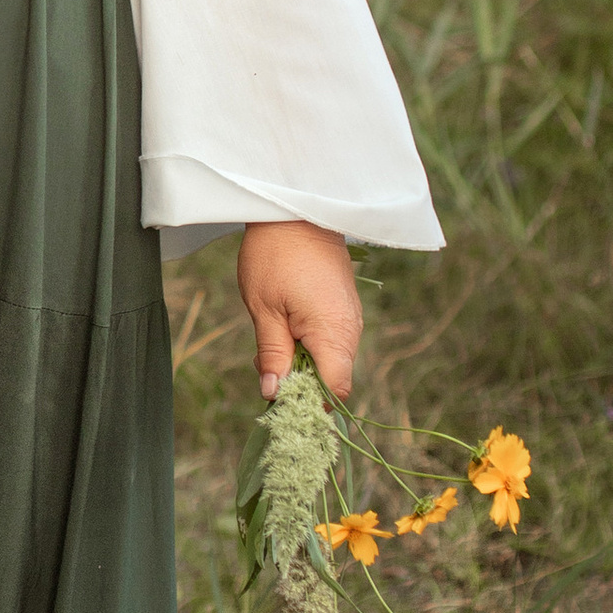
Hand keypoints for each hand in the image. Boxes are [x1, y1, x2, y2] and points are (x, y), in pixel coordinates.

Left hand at [239, 219, 359, 403]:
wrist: (294, 210)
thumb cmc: (274, 256)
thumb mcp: (264, 309)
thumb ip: (273, 354)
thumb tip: (274, 394)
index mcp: (334, 334)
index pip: (336, 391)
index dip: (310, 402)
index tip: (279, 398)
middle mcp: (350, 331)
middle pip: (332, 379)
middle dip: (298, 383)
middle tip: (263, 363)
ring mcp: (349, 319)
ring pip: (328, 361)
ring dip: (299, 362)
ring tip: (269, 341)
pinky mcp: (343, 309)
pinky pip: (329, 341)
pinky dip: (306, 344)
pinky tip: (281, 328)